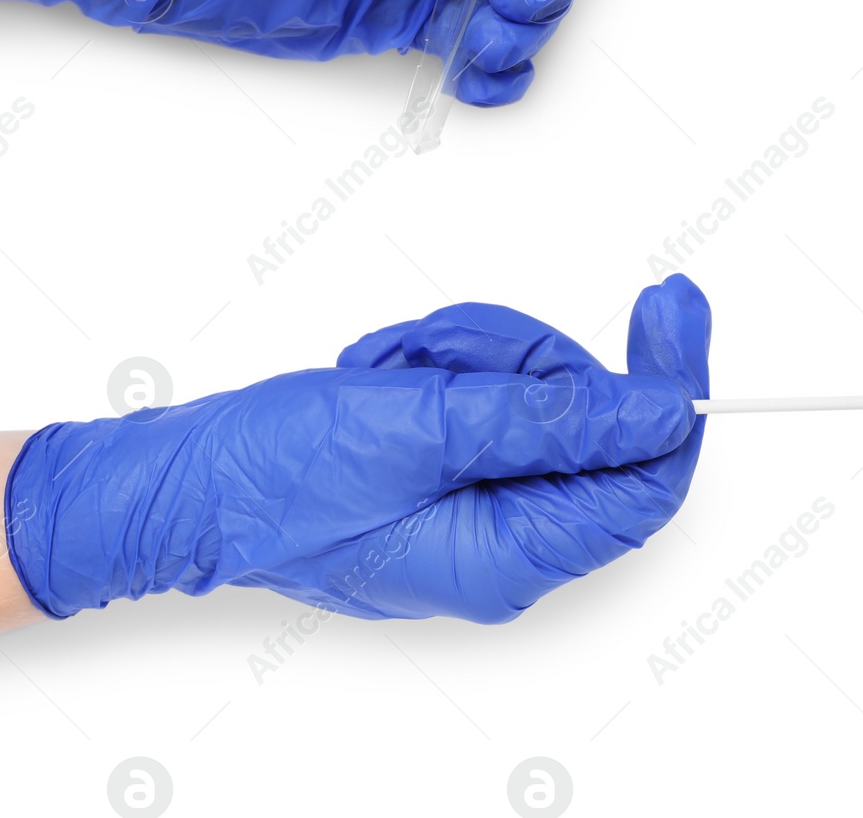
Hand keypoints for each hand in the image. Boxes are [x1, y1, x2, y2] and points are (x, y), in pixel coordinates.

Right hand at [4, 276, 708, 623]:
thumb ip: (553, 418)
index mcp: (512, 556)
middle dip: (519, 361)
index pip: (646, 483)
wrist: (189, 479)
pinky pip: (479, 396)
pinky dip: (436, 370)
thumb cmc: (281, 473)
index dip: (671, 389)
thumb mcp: (425, 427)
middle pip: (583, 420)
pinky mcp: (440, 470)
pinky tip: (380, 380)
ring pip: (529, 393)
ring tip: (390, 373)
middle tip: (446, 355)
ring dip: (464, 359)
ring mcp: (470, 504)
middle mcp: (503, 541)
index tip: (672, 307)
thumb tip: (659, 411)